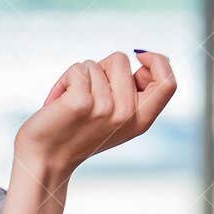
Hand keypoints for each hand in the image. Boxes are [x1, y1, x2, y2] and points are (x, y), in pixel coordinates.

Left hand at [14, 50, 175, 178]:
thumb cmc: (76, 131)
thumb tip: (144, 54)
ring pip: (94, 64)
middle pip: (122, 60)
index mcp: (142, 120)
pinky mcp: (81, 103)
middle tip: (87, 92)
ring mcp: (106, 108)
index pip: (168, 82)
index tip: (139, 56)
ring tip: (70, 101)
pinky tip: (58, 102)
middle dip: (101, 66)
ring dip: (78, 77)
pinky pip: (77, 70)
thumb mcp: (114, 116)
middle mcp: (127, 115)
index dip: (157, 61)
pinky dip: (64, 81)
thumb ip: (132, 91)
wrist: (45, 159)